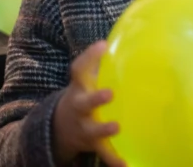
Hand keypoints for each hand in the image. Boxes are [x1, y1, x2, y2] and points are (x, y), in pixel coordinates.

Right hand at [52, 41, 124, 166]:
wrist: (60, 127)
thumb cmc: (84, 94)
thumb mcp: (87, 79)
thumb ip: (104, 62)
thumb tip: (132, 38)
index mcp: (80, 87)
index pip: (80, 70)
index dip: (89, 56)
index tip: (102, 45)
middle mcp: (79, 107)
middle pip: (84, 103)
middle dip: (96, 99)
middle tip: (110, 93)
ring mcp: (84, 127)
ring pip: (92, 131)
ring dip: (104, 130)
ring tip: (117, 127)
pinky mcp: (92, 144)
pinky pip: (104, 154)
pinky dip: (114, 160)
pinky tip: (127, 164)